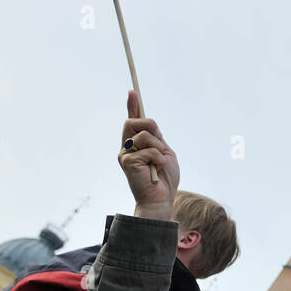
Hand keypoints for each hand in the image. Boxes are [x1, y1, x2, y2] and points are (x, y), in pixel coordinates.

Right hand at [119, 91, 179, 216]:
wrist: (161, 199)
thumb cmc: (164, 179)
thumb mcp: (165, 154)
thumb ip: (157, 140)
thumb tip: (151, 126)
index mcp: (136, 145)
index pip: (132, 121)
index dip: (132, 106)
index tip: (132, 91)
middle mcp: (127, 148)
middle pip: (134, 122)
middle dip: (150, 126)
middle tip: (160, 143)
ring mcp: (125, 154)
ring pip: (144, 135)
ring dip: (158, 148)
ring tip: (159, 164)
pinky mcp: (127, 161)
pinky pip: (148, 150)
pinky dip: (158, 159)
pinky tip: (156, 170)